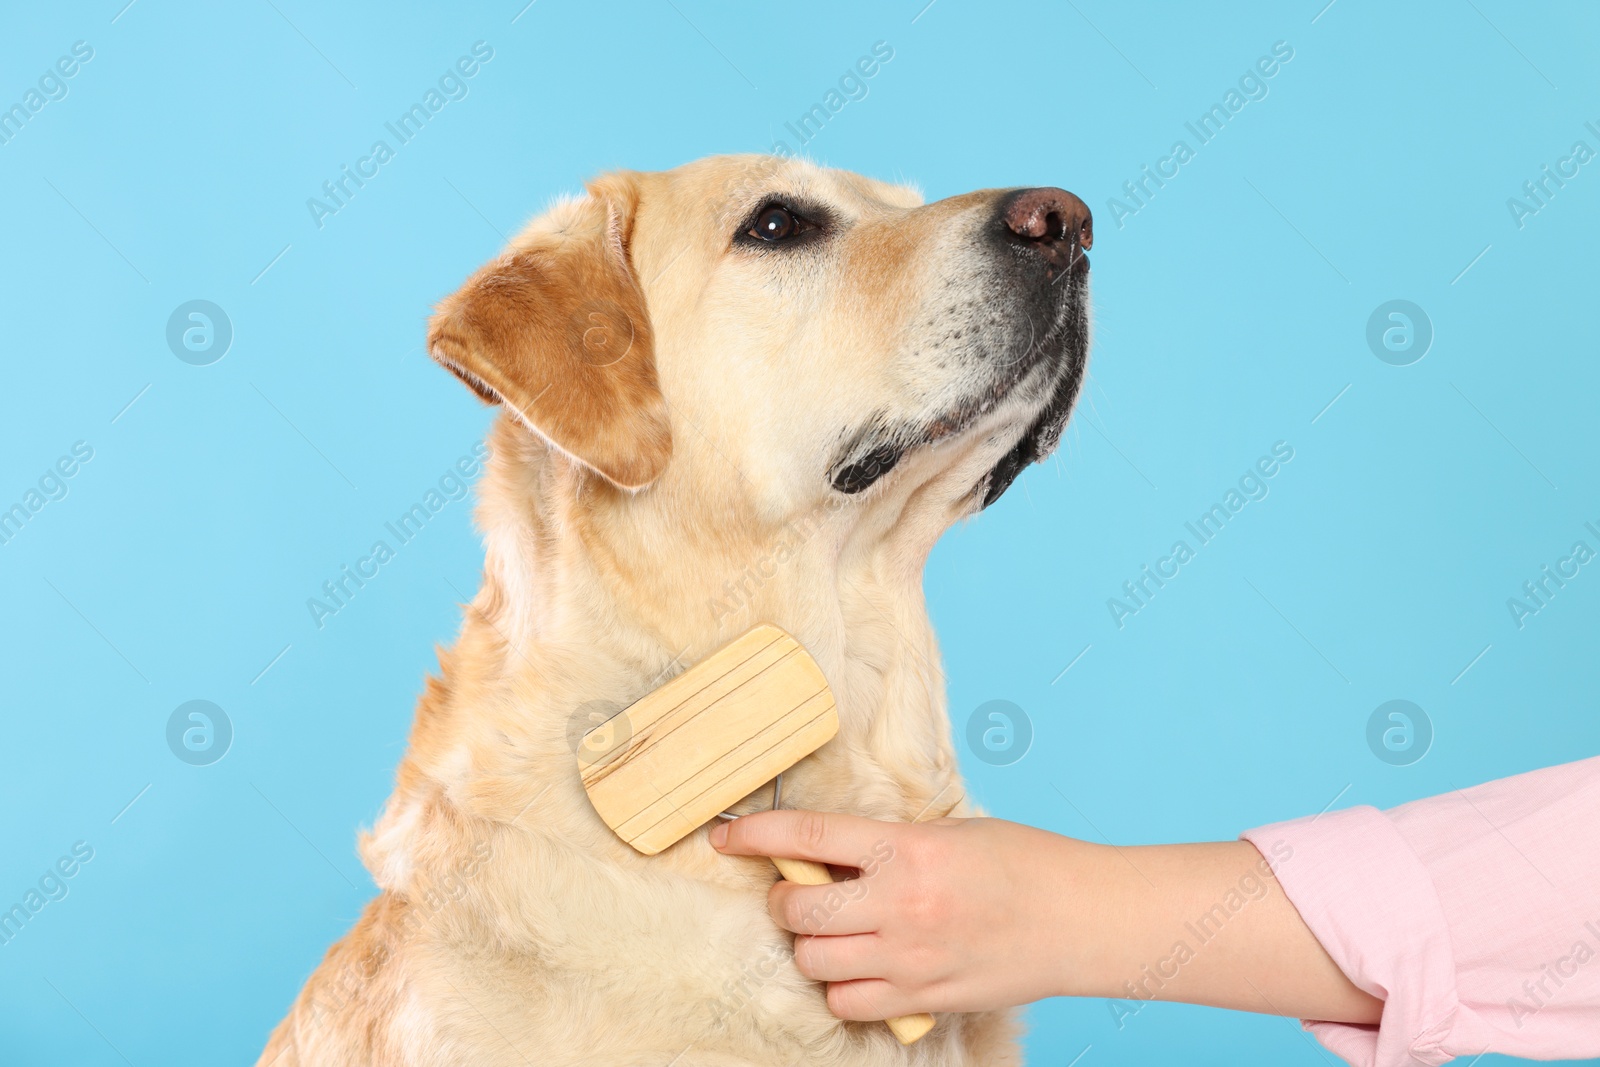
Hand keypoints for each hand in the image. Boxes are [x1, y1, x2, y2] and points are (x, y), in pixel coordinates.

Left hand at [710, 810, 1382, 1025]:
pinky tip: (862, 967)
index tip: (724, 835)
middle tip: (803, 890)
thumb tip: (824, 853)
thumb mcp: (948, 832)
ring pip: (814, 960)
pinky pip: (848, 1003)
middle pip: (797, 909)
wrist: (1082, 917)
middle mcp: (899, 903)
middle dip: (786, 898)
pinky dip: (842, 987)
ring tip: (838, 929)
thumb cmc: (1022, 862)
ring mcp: (910, 957)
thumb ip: (886, 844)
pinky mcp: (923, 997)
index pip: (809, 835)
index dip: (755, 834)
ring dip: (812, 943)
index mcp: (906, 847)